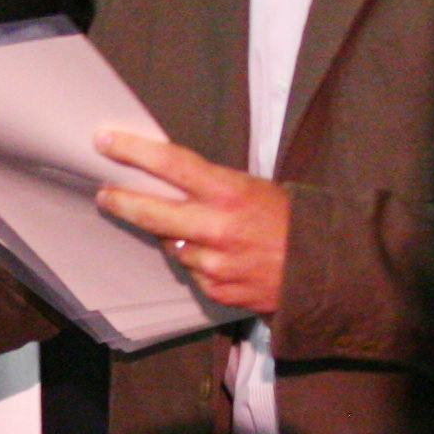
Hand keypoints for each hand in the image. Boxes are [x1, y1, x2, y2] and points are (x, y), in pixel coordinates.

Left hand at [93, 128, 290, 315]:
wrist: (328, 270)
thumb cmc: (292, 221)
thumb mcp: (255, 188)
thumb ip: (211, 187)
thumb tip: (165, 183)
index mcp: (231, 192)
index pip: (172, 165)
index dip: (134, 152)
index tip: (106, 142)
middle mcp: (219, 228)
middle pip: (152, 213)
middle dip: (122, 201)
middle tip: (105, 193)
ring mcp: (217, 263)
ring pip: (173, 246)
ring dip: (179, 238)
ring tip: (208, 233)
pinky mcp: (219, 290)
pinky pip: (193, 273)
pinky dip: (201, 264)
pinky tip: (225, 259)